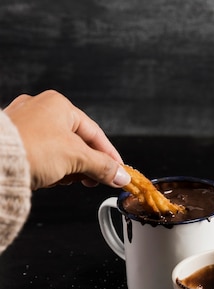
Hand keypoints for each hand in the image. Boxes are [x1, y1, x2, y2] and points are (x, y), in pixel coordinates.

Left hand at [4, 90, 130, 189]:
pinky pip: (42, 156)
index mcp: (59, 104)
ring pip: (60, 150)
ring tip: (66, 179)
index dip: (110, 156)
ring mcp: (25, 125)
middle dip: (87, 165)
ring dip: (68, 169)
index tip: (118, 172)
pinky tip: (49, 178)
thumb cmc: (29, 149)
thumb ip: (103, 166)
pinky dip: (50, 168)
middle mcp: (40, 109)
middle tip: (94, 180)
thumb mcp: (77, 158)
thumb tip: (120, 175)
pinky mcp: (14, 142)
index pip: (95, 133)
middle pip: (78, 143)